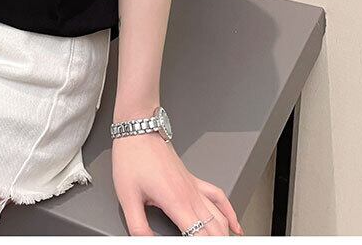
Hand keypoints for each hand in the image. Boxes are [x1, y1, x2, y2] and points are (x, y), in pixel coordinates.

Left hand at [112, 133, 242, 236]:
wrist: (139, 129)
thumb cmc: (132, 157)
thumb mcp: (127, 197)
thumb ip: (138, 226)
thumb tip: (146, 242)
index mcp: (175, 202)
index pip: (199, 235)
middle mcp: (189, 195)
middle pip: (214, 229)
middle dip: (217, 241)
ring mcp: (194, 186)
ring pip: (219, 217)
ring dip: (224, 233)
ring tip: (225, 242)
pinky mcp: (193, 179)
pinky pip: (219, 197)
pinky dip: (230, 213)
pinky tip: (234, 225)